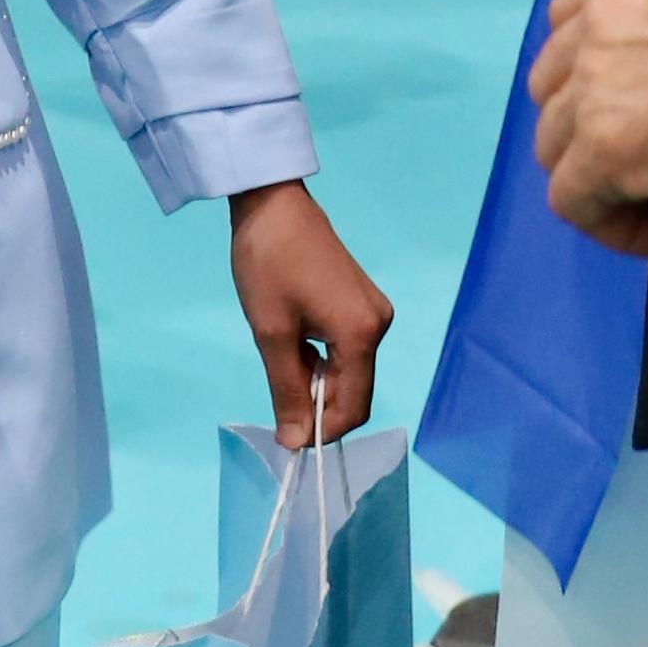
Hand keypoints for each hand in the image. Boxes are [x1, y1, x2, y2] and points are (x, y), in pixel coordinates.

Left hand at [226, 178, 391, 437]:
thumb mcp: (271, 334)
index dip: (320, 431)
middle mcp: (379, 325)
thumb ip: (286, 391)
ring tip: (281, 353)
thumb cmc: (268, 264)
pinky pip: (347, 349)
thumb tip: (294, 442)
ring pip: (349, 371)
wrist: (272, 204)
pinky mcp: (362, 303)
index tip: (285, 435)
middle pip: (353, 391)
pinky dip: (322, 359)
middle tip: (276, 390)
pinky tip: (294, 340)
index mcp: (362, 334)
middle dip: (317, 404)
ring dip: (316, 380)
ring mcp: (374, 312)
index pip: (352, 407)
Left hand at [531, 0, 647, 255]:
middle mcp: (605, 14)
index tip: (637, 96)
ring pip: (556, 142)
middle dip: (590, 119)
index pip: (577, 6)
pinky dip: (614, 225)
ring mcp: (596, 81)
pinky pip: (574, 200)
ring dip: (600, 174)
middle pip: (555, 79)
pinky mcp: (603, 145)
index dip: (592, 59)